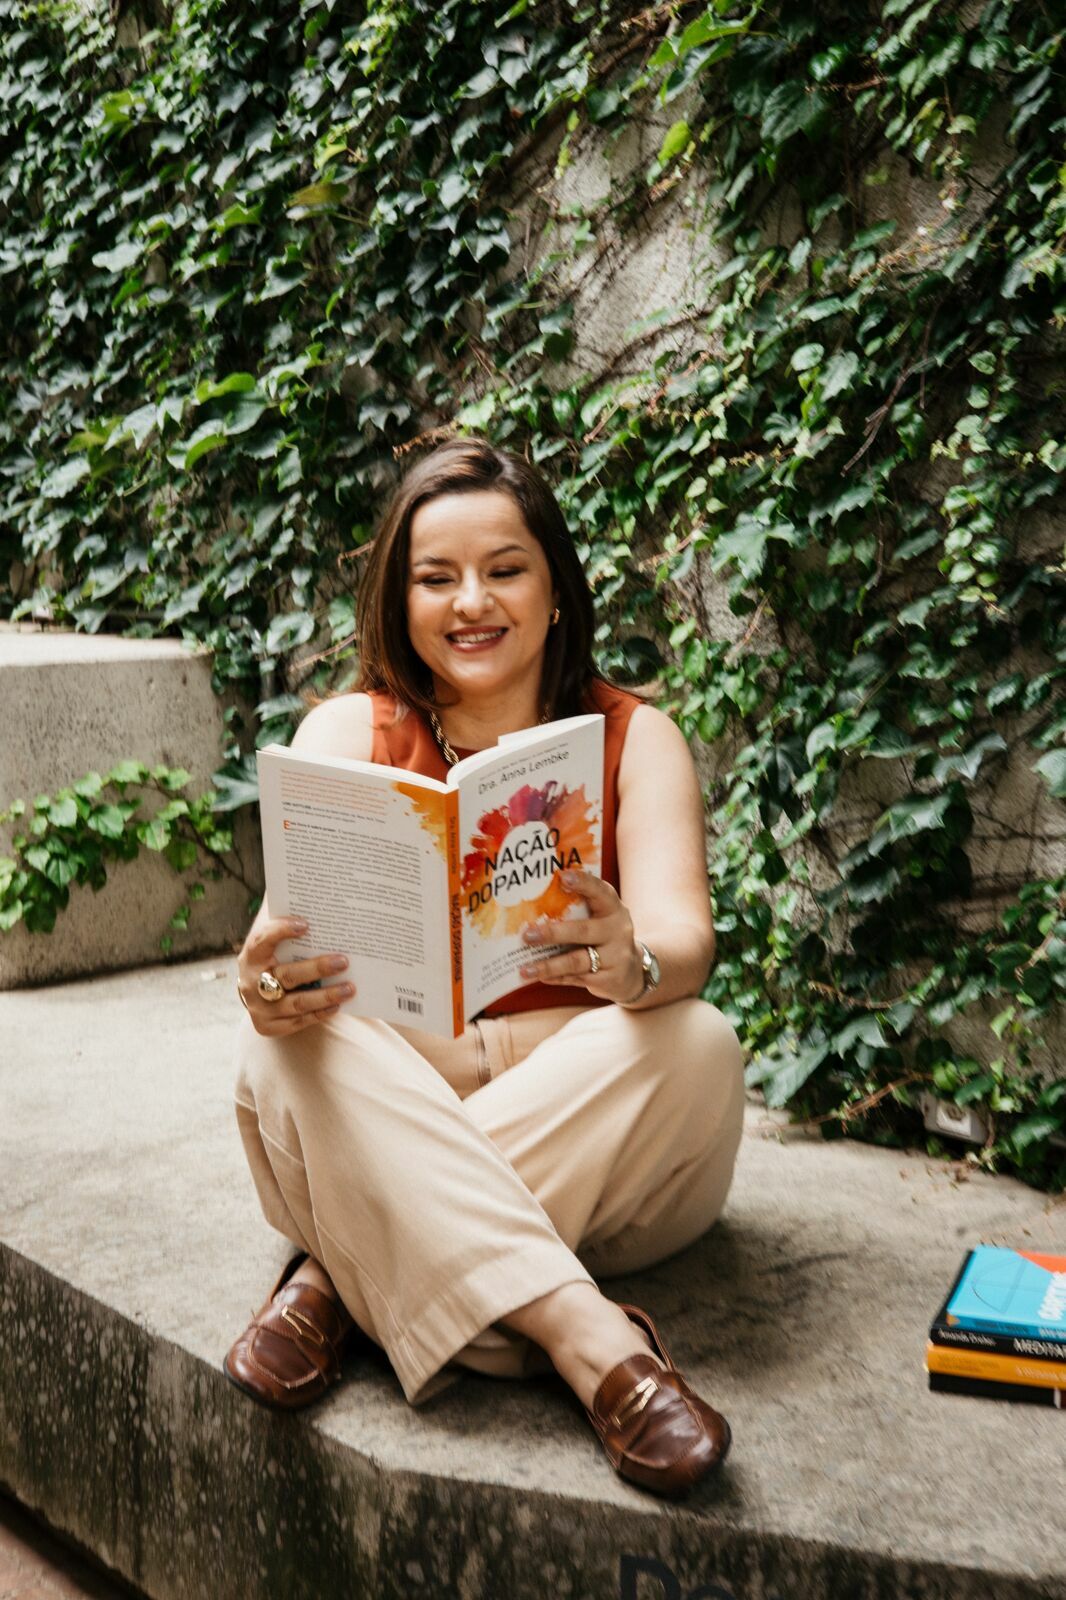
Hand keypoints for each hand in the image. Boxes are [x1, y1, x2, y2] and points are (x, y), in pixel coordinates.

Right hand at [236, 915, 355, 1036]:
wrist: (255, 992)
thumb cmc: (273, 956)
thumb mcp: (272, 935)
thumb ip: (284, 915)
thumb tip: (308, 891)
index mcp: (251, 955)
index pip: (262, 940)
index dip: (281, 931)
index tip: (306, 924)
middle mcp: (251, 982)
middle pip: (286, 976)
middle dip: (317, 968)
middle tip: (344, 961)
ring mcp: (258, 1007)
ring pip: (296, 1003)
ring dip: (326, 996)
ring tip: (350, 988)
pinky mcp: (267, 1026)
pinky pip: (298, 1022)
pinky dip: (319, 1014)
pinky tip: (337, 1006)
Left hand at [518, 870, 642, 1004]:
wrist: (633, 971)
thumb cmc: (604, 937)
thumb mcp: (600, 918)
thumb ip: (578, 910)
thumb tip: (532, 906)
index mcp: (613, 908)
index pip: (600, 891)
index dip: (583, 883)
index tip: (562, 877)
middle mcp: (617, 930)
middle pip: (583, 931)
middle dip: (553, 933)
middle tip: (527, 935)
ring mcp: (616, 957)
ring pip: (577, 961)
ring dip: (549, 965)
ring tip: (526, 969)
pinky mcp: (611, 979)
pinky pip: (578, 979)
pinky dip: (556, 978)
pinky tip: (539, 977)